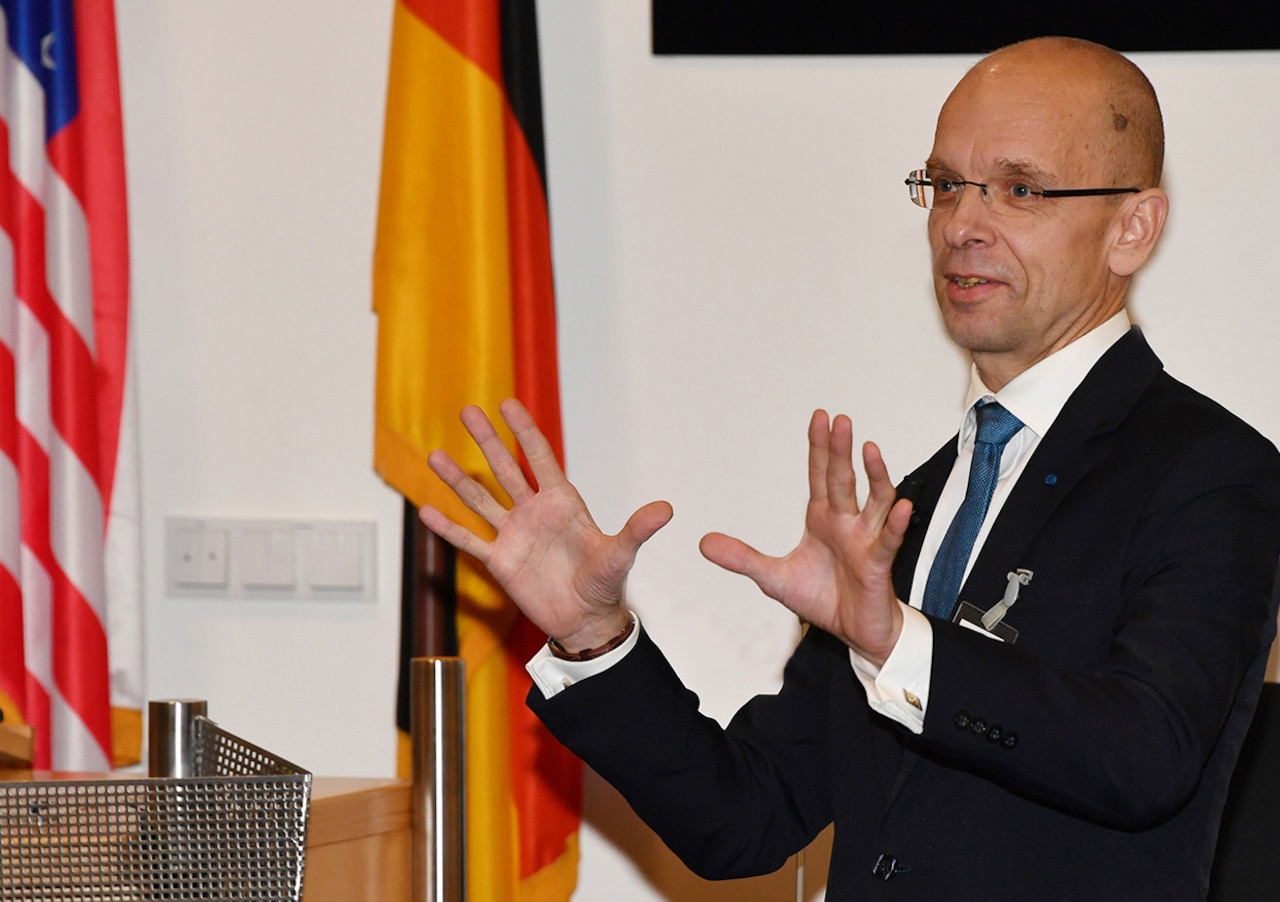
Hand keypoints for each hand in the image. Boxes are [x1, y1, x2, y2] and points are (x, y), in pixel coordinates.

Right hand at [420, 399, 672, 652]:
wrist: (586, 620)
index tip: (508, 404)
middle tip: (468, 411)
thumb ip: (637, 530)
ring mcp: (514, 535)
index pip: (539, 459)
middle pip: (505, 470)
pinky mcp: (500, 562)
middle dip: (487, 441)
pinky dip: (450, 528)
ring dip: (459, 479)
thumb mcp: (621, 555)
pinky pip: (470, 541)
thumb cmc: (605, 584)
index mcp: (562, 502)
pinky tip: (427, 510)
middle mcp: (534, 512)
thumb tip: (666, 510)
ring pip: (481, 500)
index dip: (524, 431)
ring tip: (435, 454)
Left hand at [699, 411, 912, 664]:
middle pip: (843, 480)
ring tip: (869, 449)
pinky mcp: (878, 565)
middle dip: (840, 451)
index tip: (820, 418)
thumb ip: (741, 557)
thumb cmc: (823, 599)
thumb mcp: (773, 578)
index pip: (819, 476)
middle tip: (841, 420)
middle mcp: (846, 524)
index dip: (819, 447)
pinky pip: (888, 541)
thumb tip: (704, 543)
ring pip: (874, 502)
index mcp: (822, 520)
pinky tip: (900, 506)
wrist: (853, 633)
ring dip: (875, 475)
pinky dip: (894, 524)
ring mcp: (865, 541)